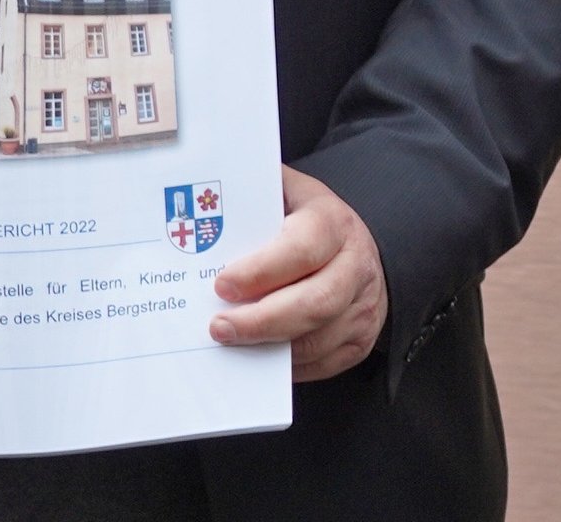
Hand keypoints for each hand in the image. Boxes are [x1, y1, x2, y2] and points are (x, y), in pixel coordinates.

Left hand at [210, 166, 389, 381]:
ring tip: (232, 345)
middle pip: (314, 304)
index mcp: (333, 223)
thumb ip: (253, 195)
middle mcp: (356, 264)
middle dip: (261, 321)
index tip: (222, 285)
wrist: (358, 249)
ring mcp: (363, 306)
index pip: (302, 249)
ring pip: (316, 340)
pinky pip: (322, 363)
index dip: (261, 271)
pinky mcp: (360, 339)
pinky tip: (258, 356)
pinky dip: (286, 366)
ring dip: (269, 348)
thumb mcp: (286, 194)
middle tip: (219, 327)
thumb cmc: (307, 222)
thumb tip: (197, 198)